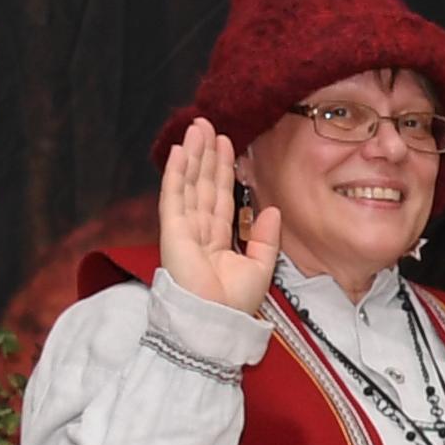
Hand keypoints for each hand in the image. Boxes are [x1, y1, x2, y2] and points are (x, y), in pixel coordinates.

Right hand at [157, 118, 279, 313]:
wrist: (215, 320)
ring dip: (192, 154)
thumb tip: (272, 209)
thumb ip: (266, 238)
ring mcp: (183, 228)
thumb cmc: (233, 304)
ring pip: (189, 183)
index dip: (223, 169)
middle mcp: (198, 229)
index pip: (220, 195)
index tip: (227, 143)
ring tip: (196, 127)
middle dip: (205, 153)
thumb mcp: (261, 267)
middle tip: (207, 124)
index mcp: (217, 238)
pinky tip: (179, 151)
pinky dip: (176, 173)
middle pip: (203, 183)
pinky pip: (174, 195)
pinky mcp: (172, 230)